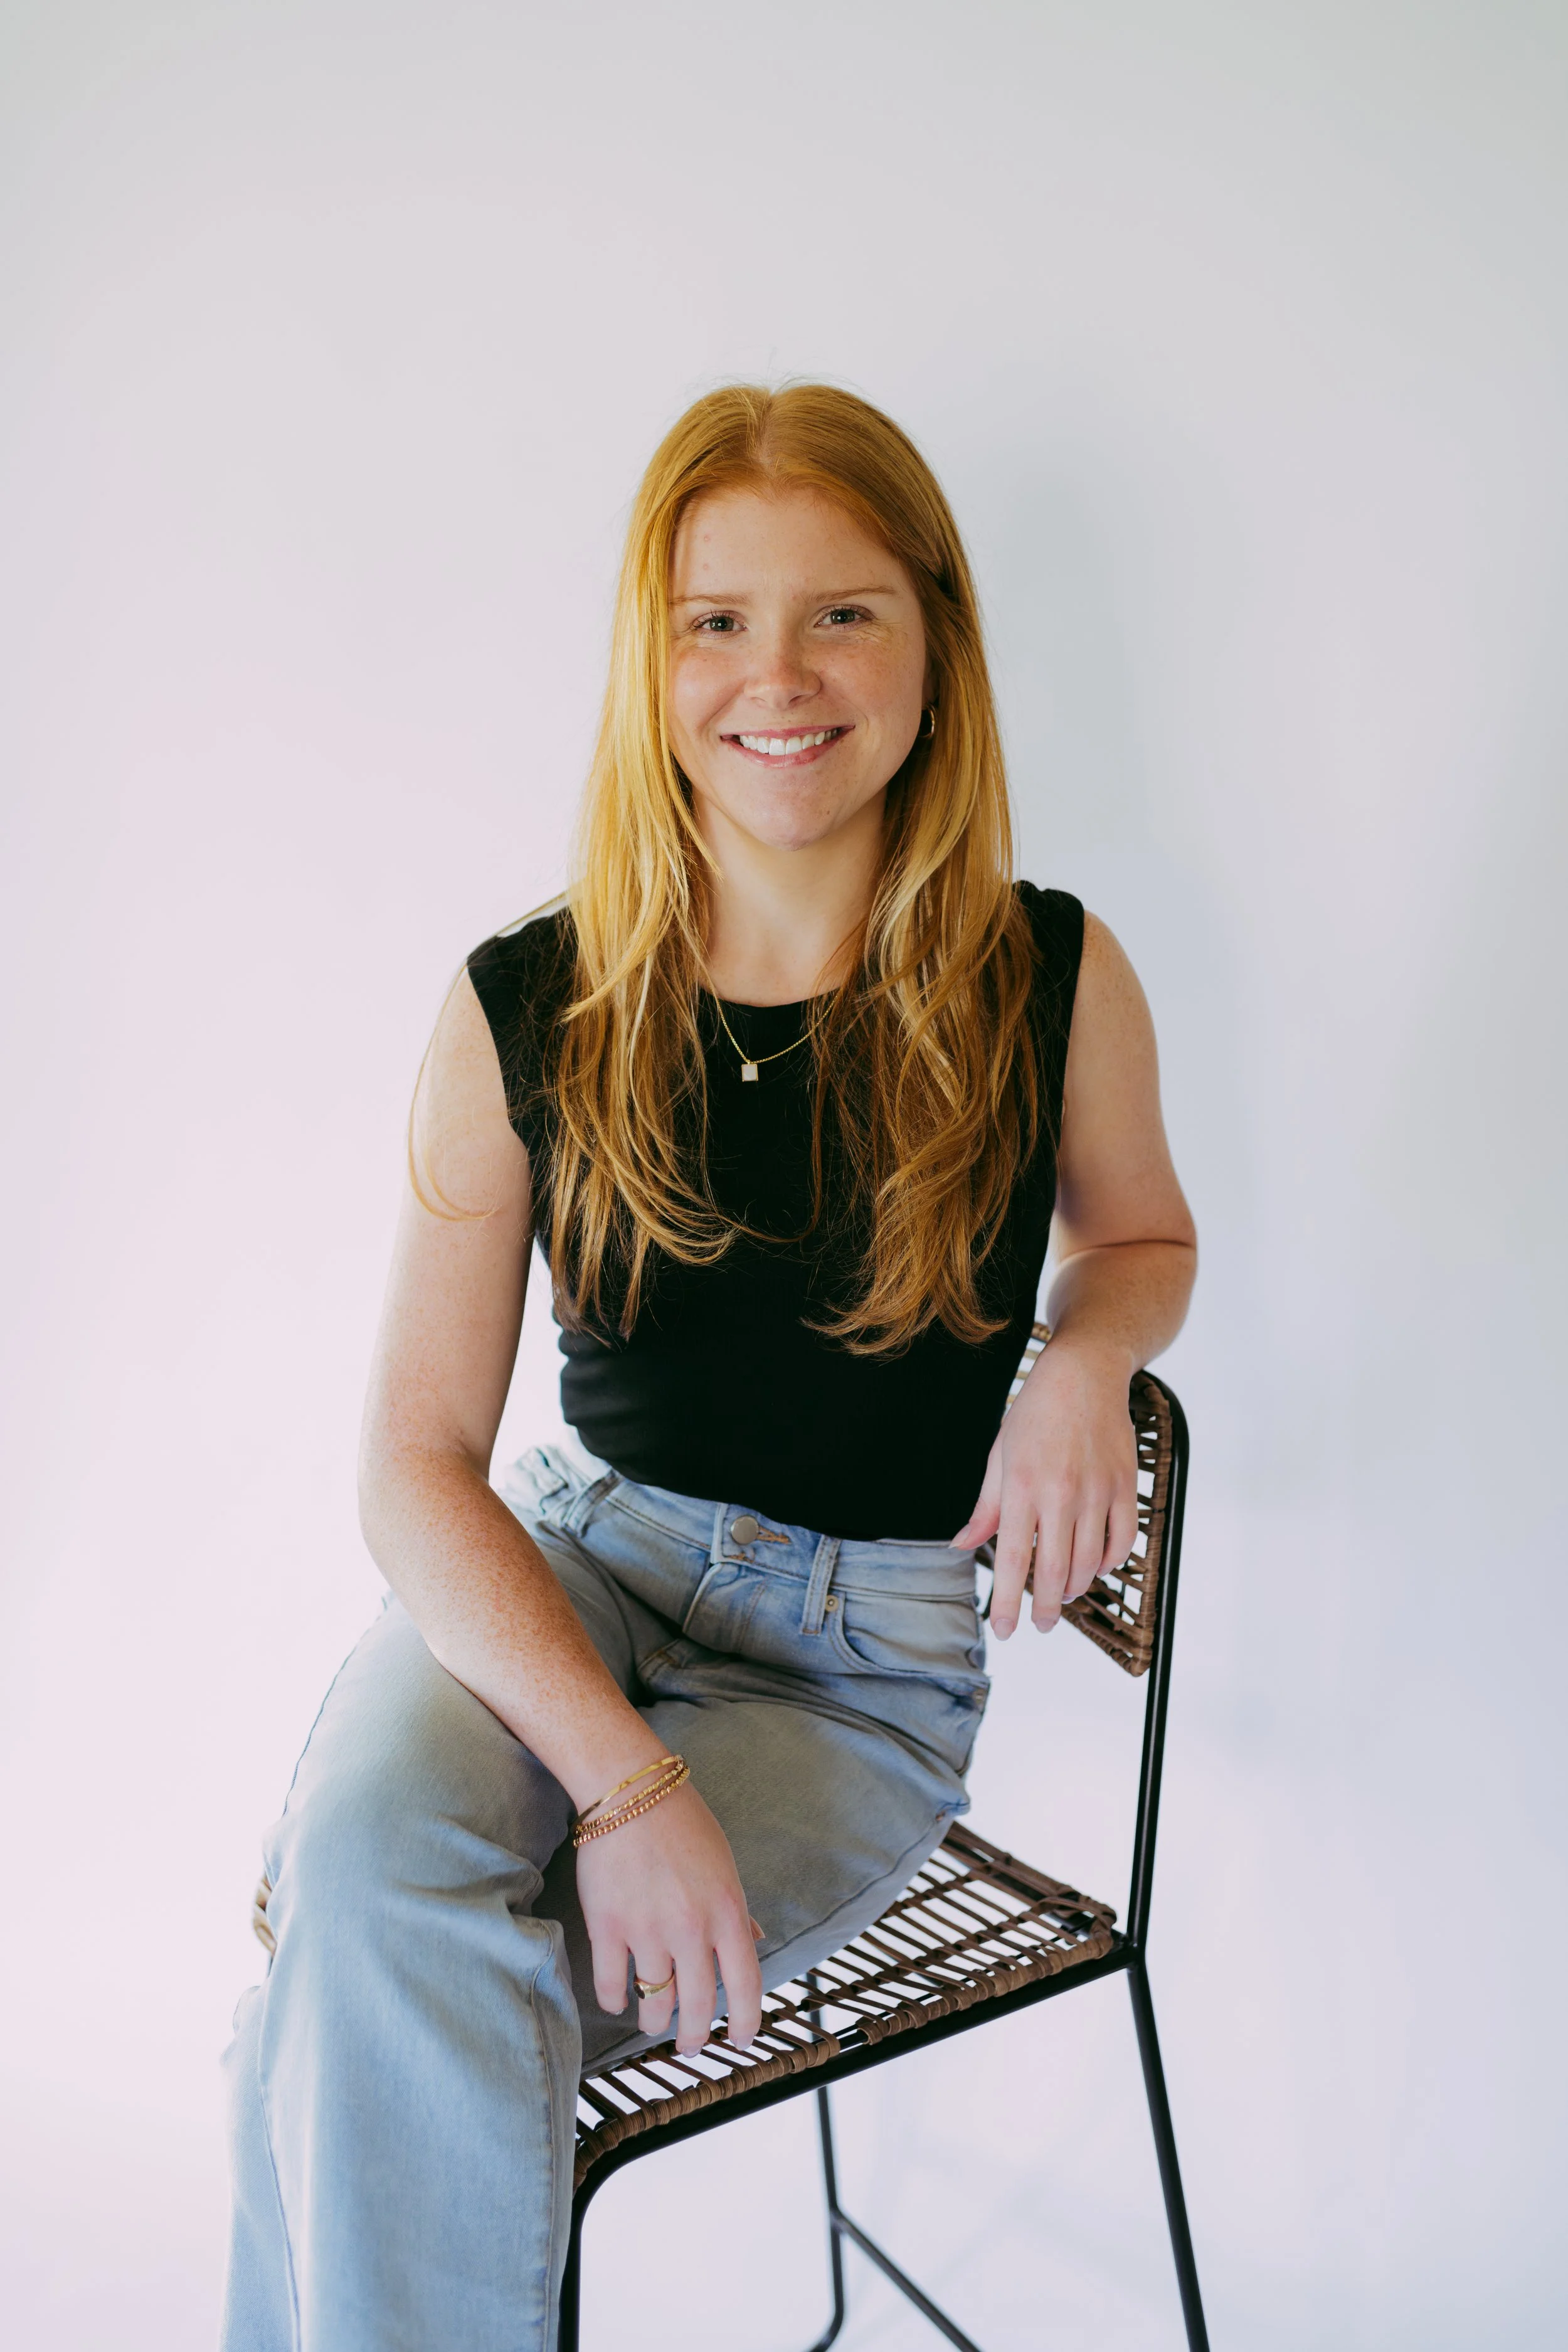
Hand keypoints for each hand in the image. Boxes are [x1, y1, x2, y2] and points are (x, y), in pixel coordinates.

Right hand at [575, 1781, 764, 2053]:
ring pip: (654, 2002)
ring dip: (654, 2021)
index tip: (740, 2040)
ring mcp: (647, 1931)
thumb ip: (737, 1911)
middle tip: (690, 2044)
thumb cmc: (682, 1823)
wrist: (629, 1790)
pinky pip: (611, 1984)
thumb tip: (755, 1943)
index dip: (746, 2021)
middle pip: (698, 2005)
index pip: (746, 1985)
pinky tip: (619, 2000)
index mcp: (728, 1912)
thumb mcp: (724, 1865)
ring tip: (652, 2024)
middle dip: (694, 2035)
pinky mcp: (606, 1927)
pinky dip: (615, 2000)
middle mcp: (691, 1929)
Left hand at [953, 1336, 1137, 1638]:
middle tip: (1041, 1625)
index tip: (1005, 1629)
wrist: (1084, 1373)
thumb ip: (985, 1507)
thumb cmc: (1035, 1413)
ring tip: (1064, 1593)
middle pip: (1055, 1572)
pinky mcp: (1125, 1486)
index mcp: (1021, 1486)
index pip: (1012, 1559)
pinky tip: (1095, 1566)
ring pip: (1090, 1563)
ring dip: (1076, 1588)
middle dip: (1046, 1609)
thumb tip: (962, 1545)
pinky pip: (1122, 1542)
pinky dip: (1109, 1564)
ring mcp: (1097, 1491)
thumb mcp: (999, 1455)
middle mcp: (1060, 1493)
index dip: (1008, 1601)